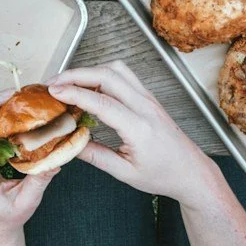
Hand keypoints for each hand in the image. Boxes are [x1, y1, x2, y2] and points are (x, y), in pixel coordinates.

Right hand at [42, 62, 219, 206]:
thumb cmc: (163, 175)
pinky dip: (103, 75)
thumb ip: (95, 156)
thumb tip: (69, 144)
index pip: (102, 102)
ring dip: (90, 70)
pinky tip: (90, 86)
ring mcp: (149, 99)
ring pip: (117, 70)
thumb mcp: (125, 173)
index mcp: (139, 128)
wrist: (191, 171)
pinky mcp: (149, 98)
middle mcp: (145, 107)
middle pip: (108, 75)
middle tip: (54, 83)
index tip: (53, 91)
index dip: (75, 93)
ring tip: (68, 82)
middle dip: (76, 74)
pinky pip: (125, 76)